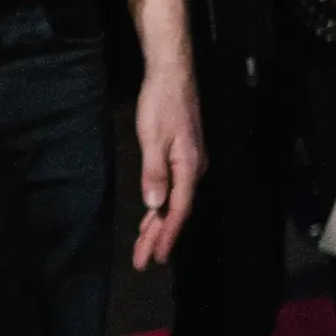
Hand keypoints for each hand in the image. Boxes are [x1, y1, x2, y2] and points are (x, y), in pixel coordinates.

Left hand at [132, 49, 201, 268]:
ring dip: (158, 225)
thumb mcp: (153, 138)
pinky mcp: (183, 157)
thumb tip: (154, 205)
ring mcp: (189, 164)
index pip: (178, 210)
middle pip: (175, 211)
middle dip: (158, 237)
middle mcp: (193, 170)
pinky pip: (172, 190)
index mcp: (189, 168)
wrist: (172, 75)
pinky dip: (160, 207)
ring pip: (173, 202)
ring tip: (144, 247)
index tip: (155, 256)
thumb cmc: (161, 103)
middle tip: (141, 261)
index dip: (167, 235)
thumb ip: (154, 173)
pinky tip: (152, 216)